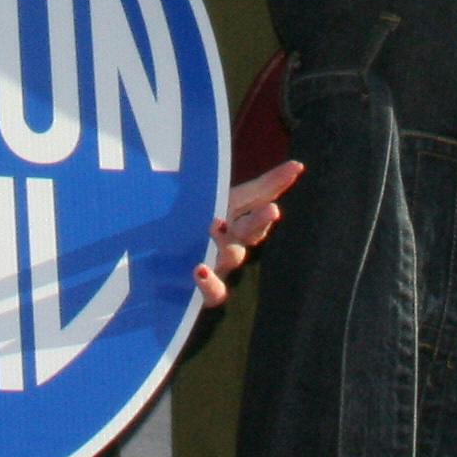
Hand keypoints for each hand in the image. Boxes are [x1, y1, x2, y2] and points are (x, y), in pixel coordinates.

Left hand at [194, 159, 302, 305]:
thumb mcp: (212, 202)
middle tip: (272, 210)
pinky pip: (213, 290)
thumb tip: (293, 164)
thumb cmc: (192, 229)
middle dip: (260, 219)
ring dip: (228, 243)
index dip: (275, 184)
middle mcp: (231, 242)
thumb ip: (251, 188)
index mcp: (234, 219)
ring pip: (232, 256)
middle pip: (250, 230)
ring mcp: (220, 267)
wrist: (160, 272)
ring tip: (216, 226)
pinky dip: (209, 281)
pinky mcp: (206, 292)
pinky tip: (200, 269)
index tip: (295, 167)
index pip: (258, 199)